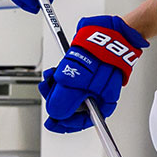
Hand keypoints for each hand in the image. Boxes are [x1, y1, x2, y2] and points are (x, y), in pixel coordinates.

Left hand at [39, 16, 148, 132]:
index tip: (52, 122)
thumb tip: (56, 114)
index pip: (83, 121)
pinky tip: (54, 72)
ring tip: (49, 79)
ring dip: (56, 87)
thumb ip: (65, 101)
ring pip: (69, 93)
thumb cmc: (101, 56)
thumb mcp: (77, 82)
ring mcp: (92, 83)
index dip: (65, 123)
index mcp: (103, 103)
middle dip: (57, 100)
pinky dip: (60, 77)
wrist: (108, 32)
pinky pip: (70, 80)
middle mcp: (97, 95)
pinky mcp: (87, 72)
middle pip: (74, 107)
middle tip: (48, 92)